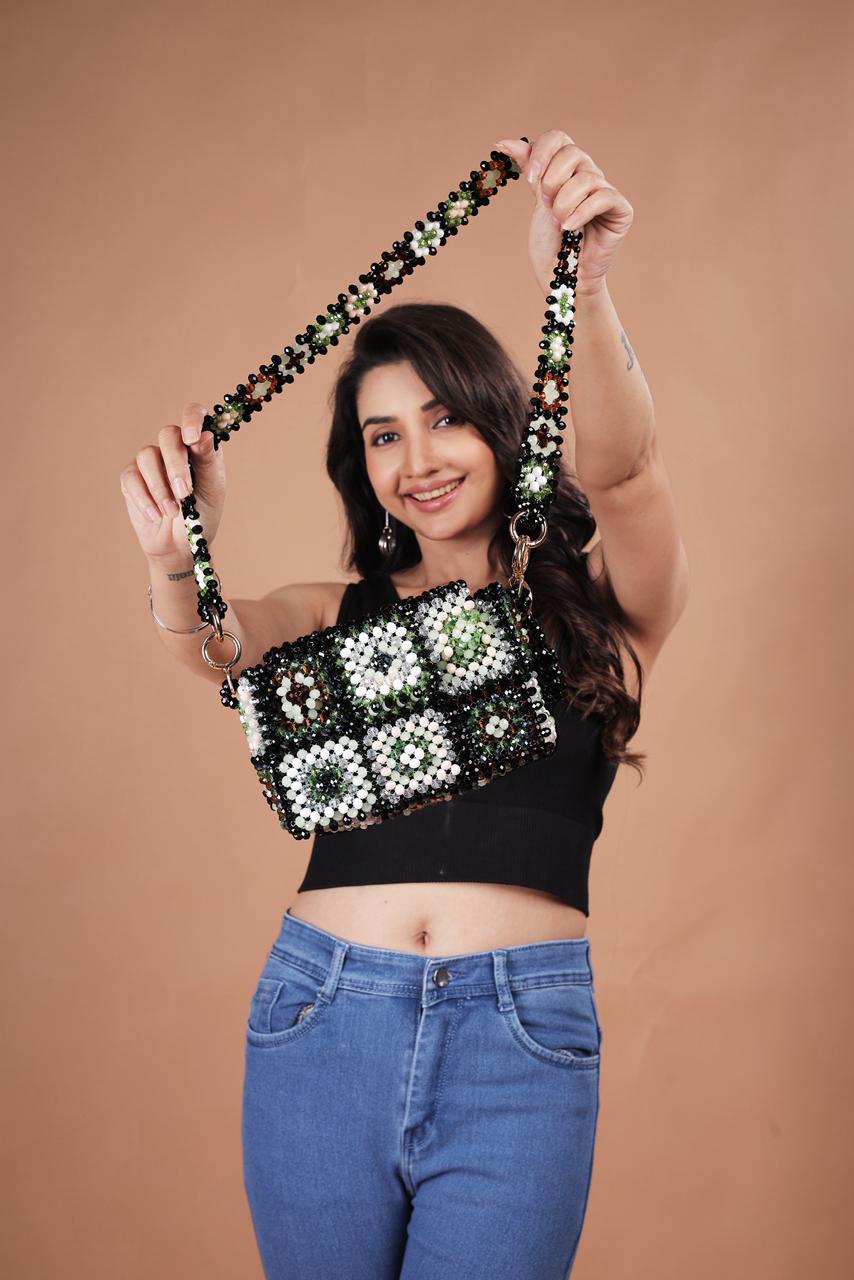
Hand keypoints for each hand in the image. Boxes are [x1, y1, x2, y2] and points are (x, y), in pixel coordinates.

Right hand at [119, 402, 226, 561]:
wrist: (181, 544)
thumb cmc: (202, 514)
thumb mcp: (213, 489)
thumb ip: (209, 461)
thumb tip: (205, 435)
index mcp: (197, 445)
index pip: (194, 414)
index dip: (191, 418)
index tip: (192, 438)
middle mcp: (173, 448)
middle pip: (167, 435)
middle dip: (176, 464)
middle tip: (184, 492)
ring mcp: (151, 461)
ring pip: (147, 456)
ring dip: (160, 487)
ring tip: (172, 512)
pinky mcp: (132, 478)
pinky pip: (132, 478)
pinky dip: (144, 498)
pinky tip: (155, 515)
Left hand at [494, 129, 633, 296]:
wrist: (561, 280)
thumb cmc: (551, 246)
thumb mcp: (537, 202)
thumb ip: (530, 171)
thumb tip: (503, 142)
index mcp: (568, 170)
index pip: (558, 138)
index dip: (542, 153)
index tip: (530, 178)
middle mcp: (589, 175)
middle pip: (572, 153)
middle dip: (552, 181)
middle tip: (547, 207)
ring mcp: (606, 192)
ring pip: (585, 178)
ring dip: (564, 204)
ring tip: (560, 225)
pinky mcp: (621, 210)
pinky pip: (602, 197)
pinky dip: (581, 213)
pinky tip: (571, 228)